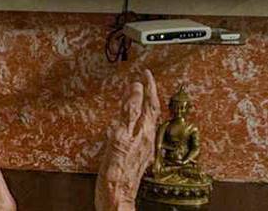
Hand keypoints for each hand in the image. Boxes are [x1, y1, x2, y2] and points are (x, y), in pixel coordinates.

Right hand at [95, 69, 159, 210]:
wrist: (116, 195)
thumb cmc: (116, 170)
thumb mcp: (120, 134)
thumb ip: (129, 111)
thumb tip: (135, 87)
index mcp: (144, 130)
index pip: (151, 101)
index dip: (149, 85)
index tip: (146, 72)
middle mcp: (148, 137)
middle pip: (151, 110)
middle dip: (147, 93)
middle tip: (142, 79)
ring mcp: (144, 146)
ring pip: (146, 119)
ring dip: (142, 105)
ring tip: (136, 95)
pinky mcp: (138, 154)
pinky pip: (140, 129)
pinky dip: (136, 118)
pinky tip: (129, 121)